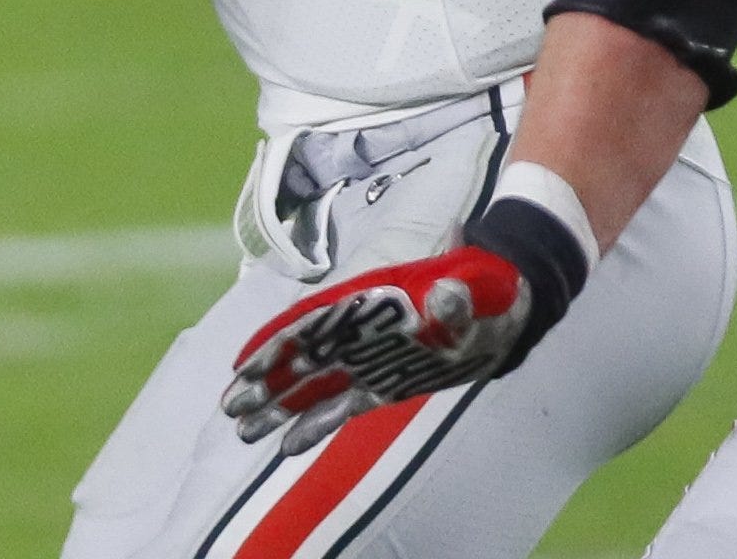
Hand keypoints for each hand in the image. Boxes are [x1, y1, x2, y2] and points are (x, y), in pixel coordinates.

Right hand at [223, 244, 532, 455]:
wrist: (509, 306)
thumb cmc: (489, 291)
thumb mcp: (478, 291)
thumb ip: (457, 297)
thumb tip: (448, 291)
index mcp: (373, 305)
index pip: (314, 323)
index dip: (277, 342)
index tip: (243, 364)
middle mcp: (363, 334)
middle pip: (302, 357)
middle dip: (264, 380)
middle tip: (228, 405)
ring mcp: (371, 360)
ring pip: (314, 385)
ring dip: (279, 405)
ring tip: (241, 429)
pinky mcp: (386, 384)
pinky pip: (341, 406)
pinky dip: (314, 424)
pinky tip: (287, 445)